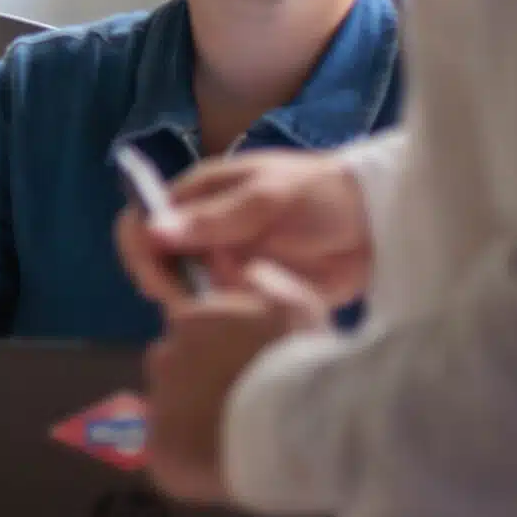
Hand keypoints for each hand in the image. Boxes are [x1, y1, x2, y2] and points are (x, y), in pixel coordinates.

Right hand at [116, 148, 374, 314]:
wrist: (375, 224)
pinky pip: (221, 314)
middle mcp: (202, 232)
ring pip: (186, 295)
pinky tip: (249, 320)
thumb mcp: (269, 199)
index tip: (159, 283)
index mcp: (197, 197)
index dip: (141, 254)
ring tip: (235, 310)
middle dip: (170, 290)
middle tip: (200, 309)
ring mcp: (223, 265)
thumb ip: (214, 217)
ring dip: (200, 309)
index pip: (141, 223)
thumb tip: (152, 232)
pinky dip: (226, 321)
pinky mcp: (246, 294)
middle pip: (157, 266)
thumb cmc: (320, 195)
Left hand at [143, 262, 330, 502]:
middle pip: (176, 367)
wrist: (297, 433)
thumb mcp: (299, 309)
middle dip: (200, 381)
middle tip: (239, 402)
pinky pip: (170, 454)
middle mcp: (164, 357)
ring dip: (193, 419)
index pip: (191, 328)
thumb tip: (250, 272)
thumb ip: (270, 285)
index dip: (218, 350)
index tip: (242, 367)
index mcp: (190, 319)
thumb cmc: (304, 368)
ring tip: (233, 437)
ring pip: (171, 410)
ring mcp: (158, 405)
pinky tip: (221, 465)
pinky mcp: (161, 453)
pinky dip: (189, 461)